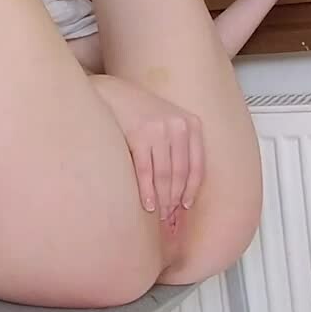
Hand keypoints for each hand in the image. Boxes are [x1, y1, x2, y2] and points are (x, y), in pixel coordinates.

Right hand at [94, 74, 204, 218]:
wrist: (113, 94)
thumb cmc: (141, 114)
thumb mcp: (168, 124)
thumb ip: (179, 148)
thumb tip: (181, 188)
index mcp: (191, 125)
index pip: (197, 165)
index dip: (191, 189)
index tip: (185, 206)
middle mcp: (179, 126)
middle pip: (180, 173)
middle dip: (174, 198)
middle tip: (168, 216)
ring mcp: (159, 130)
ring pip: (164, 175)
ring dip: (162, 199)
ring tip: (158, 214)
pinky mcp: (139, 134)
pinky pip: (145, 171)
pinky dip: (147, 191)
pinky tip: (146, 205)